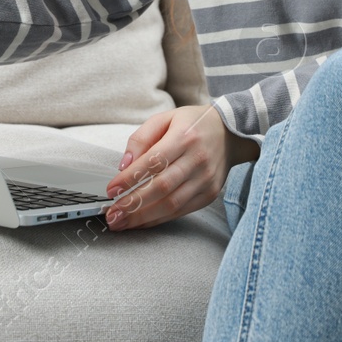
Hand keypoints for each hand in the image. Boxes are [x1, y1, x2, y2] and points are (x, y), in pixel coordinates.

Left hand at [102, 104, 259, 230]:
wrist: (230, 134)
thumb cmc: (192, 125)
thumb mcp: (164, 119)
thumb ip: (141, 139)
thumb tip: (124, 165)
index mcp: (184, 136)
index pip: (153, 161)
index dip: (130, 178)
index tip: (111, 189)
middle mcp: (197, 159)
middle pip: (162, 186)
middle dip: (133, 203)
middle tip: (112, 213)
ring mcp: (205, 179)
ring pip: (171, 204)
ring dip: (143, 216)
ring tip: (121, 222)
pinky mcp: (209, 194)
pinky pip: (181, 211)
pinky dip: (158, 219)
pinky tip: (141, 222)